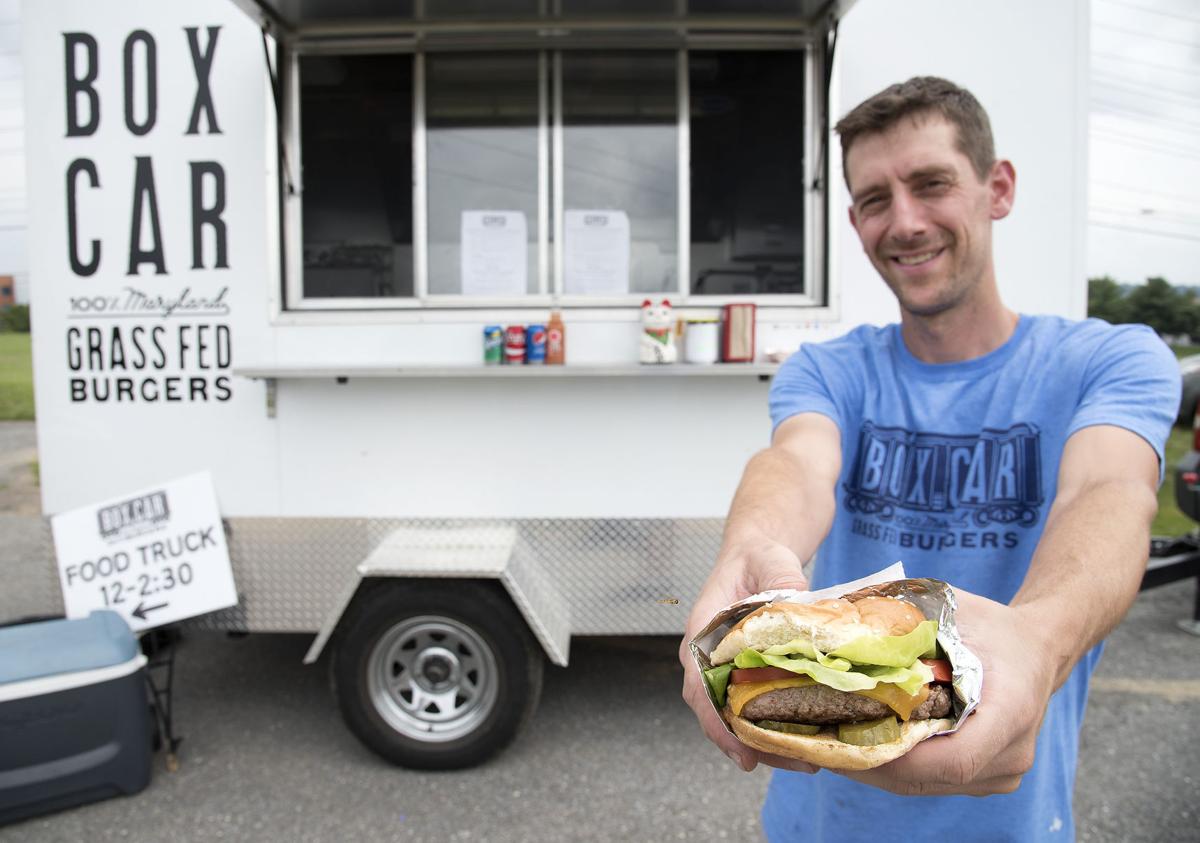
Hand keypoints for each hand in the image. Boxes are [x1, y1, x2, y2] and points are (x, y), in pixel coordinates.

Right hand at [678, 541, 815, 773]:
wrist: (757, 554)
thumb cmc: (758, 557)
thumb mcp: (771, 561)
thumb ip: (782, 581)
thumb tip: (799, 604)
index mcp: (702, 630)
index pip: (698, 682)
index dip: (715, 719)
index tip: (740, 749)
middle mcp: (706, 654)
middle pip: (712, 711)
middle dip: (744, 743)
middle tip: (792, 762)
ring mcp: (722, 666)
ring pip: (730, 715)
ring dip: (762, 743)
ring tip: (805, 762)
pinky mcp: (743, 673)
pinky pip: (748, 707)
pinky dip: (769, 728)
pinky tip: (802, 743)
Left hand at [835, 589, 1056, 794]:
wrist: (1037, 648)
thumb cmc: (990, 625)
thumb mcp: (948, 608)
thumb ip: (898, 618)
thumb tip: (831, 620)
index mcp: (1011, 711)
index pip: (952, 758)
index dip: (895, 757)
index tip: (844, 740)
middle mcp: (1012, 753)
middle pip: (928, 777)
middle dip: (866, 761)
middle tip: (814, 741)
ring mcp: (1002, 773)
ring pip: (923, 784)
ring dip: (873, 766)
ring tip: (826, 741)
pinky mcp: (988, 778)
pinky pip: (931, 780)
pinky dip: (893, 764)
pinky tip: (858, 742)